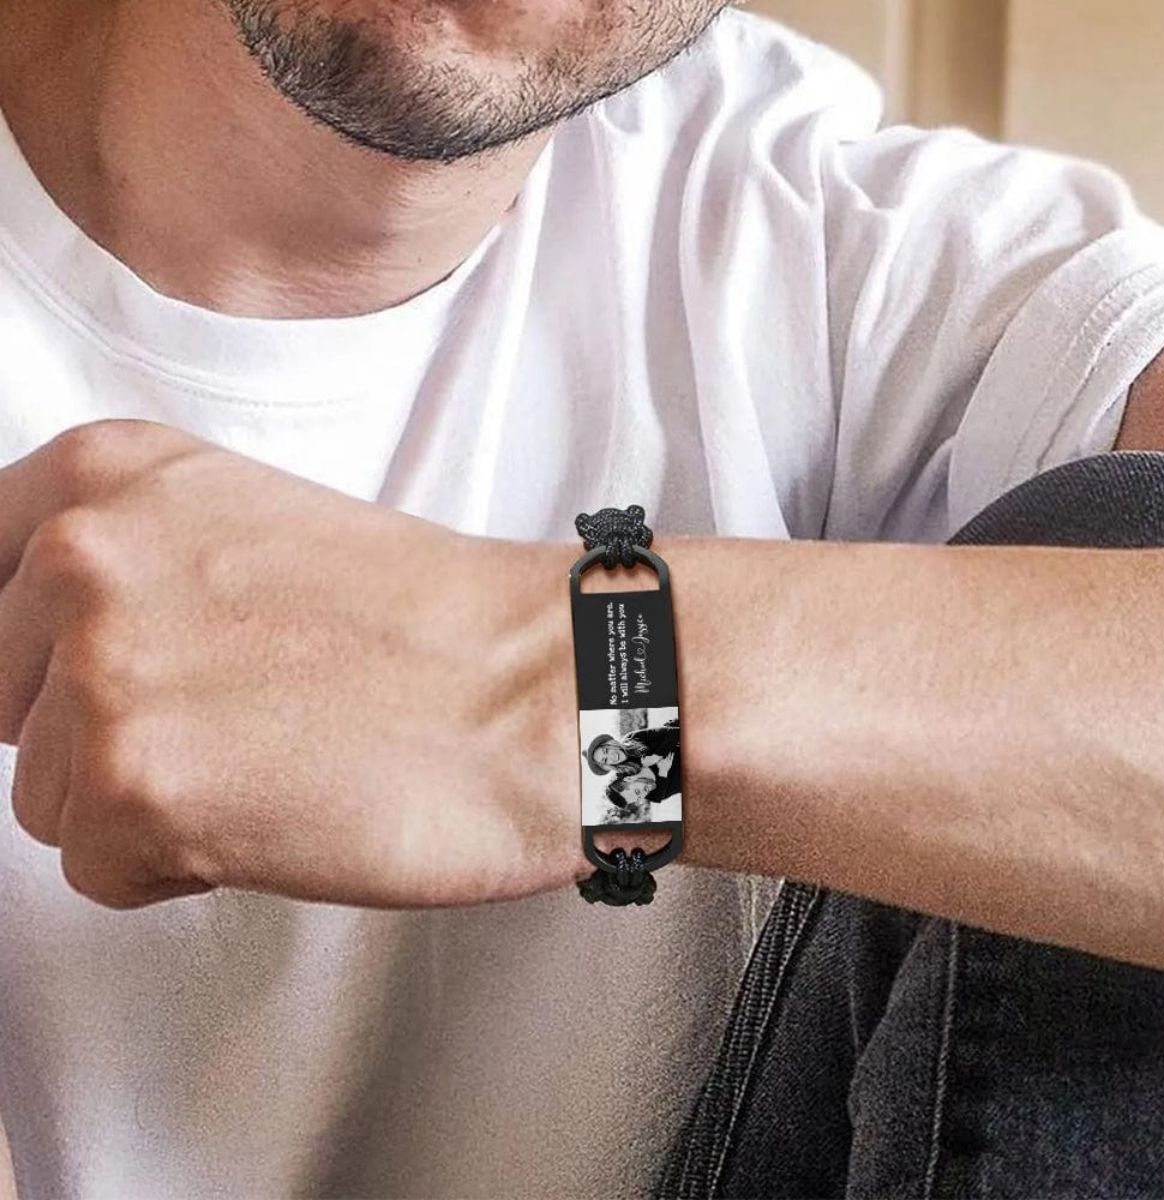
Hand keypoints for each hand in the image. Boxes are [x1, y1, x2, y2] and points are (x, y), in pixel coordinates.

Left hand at [1, 420, 583, 908]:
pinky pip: (104, 870)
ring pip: (49, 795)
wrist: (542, 685)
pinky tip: (283, 813)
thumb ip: (133, 567)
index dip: (32, 649)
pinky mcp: (134, 791)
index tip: (87, 678)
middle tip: (227, 722)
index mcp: (113, 475)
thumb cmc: (436, 624)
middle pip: (3, 697)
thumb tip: (51, 653)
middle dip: (94, 731)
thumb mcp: (251, 530)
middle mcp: (83, 557)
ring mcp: (100, 673)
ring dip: (150, 803)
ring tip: (274, 764)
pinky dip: (184, 868)